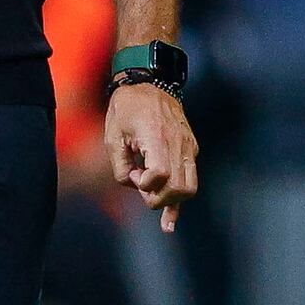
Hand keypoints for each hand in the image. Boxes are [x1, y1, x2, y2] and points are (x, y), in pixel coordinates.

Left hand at [104, 80, 199, 232]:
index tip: (134, 175)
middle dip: (158, 199)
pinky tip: (170, 222)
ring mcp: (188, 146)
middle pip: (178, 187)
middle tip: (142, 191)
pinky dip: (180, 201)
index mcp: (156, 137)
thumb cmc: (127, 107)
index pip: (160, 174)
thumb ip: (120, 166)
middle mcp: (178, 143)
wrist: (150, 82)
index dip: (146, 184)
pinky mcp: (191, 149)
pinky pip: (191, 179)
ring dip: (171, 202)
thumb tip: (135, 184)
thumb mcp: (113, 135)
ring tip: (156, 208)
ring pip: (189, 187)